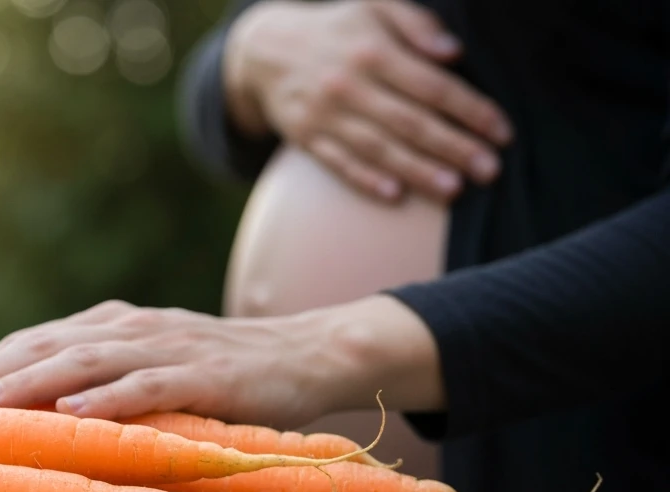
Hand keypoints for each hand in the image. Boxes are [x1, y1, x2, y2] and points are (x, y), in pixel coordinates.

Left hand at [0, 296, 442, 427]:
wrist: (306, 353)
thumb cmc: (218, 374)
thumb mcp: (150, 369)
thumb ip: (99, 381)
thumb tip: (35, 419)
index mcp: (110, 324)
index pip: (31, 341)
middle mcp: (129, 327)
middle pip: (44, 344)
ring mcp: (167, 346)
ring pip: (86, 359)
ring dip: (30, 380)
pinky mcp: (205, 373)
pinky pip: (149, 385)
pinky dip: (109, 398)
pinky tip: (75, 413)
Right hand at [225, 0, 511, 201]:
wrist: (266, 50)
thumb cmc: (338, 29)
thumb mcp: (375, 5)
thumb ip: (417, 23)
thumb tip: (453, 53)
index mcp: (373, 50)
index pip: (433, 86)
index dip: (471, 110)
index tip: (502, 133)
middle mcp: (349, 85)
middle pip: (411, 121)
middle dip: (454, 147)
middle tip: (490, 170)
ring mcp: (325, 115)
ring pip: (378, 148)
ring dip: (417, 170)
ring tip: (453, 190)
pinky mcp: (305, 138)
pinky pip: (338, 162)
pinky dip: (365, 179)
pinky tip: (394, 194)